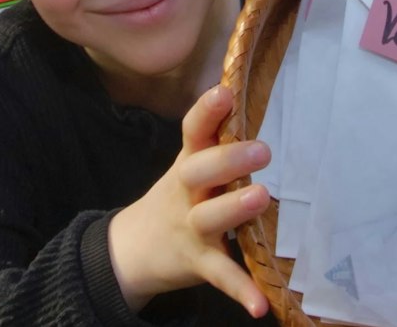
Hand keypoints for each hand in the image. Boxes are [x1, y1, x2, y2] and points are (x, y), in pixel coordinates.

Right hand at [109, 86, 271, 316]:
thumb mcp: (189, 166)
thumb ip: (215, 139)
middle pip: (199, 172)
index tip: (224, 91)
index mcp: (187, 164)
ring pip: (209, 218)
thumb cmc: (178, 197)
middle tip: (262, 149)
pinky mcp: (198, 262)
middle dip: (227, 159)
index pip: (192, 132)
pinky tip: (261, 304)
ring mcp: (190, 229)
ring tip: (261, 197)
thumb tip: (246, 92)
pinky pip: (221, 275)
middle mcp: (186, 193)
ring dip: (234, 209)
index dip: (206, 111)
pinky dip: (241, 290)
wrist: (134, 248)